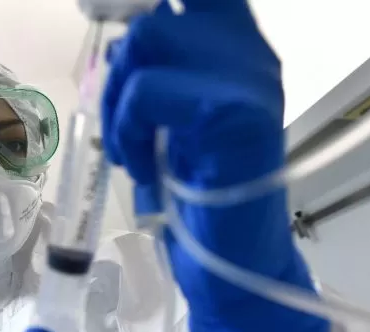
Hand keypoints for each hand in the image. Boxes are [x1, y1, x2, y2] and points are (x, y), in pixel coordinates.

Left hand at [102, 0, 329, 331]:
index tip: (126, 49)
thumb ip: (158, 76)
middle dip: (120, 72)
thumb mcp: (172, 125)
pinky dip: (130, 131)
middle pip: (155, 18)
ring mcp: (249, 81)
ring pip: (147, 40)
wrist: (234, 268)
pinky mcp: (234, 114)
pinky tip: (145, 168)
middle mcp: (251, 55)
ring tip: (135, 151)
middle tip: (125, 127)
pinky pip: (146, 91)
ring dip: (121, 103)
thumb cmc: (200, 201)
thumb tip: (118, 43)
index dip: (151, 6)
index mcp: (239, 52)